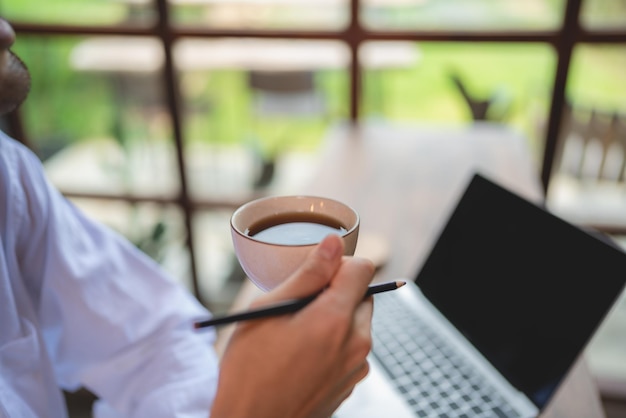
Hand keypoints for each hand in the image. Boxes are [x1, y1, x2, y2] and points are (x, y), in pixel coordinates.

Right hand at [210, 234, 375, 417]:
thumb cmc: (249, 369)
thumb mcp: (268, 311)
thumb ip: (307, 274)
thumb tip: (334, 242)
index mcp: (335, 320)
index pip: (363, 269)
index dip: (339, 264)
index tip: (316, 275)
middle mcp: (356, 343)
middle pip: (363, 296)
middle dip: (337, 293)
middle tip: (300, 307)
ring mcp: (356, 368)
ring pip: (358, 323)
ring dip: (337, 319)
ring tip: (298, 334)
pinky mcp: (351, 384)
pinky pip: (352, 349)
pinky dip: (335, 343)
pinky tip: (303, 356)